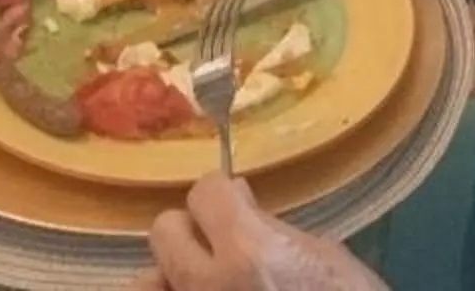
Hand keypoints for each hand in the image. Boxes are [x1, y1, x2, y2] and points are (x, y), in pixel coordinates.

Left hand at [134, 175, 386, 290]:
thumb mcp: (327, 258)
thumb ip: (272, 228)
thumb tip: (239, 199)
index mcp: (250, 252)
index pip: (204, 193)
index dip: (223, 195)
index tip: (237, 203)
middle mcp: (208, 285)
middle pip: (164, 231)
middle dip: (192, 230)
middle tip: (220, 244)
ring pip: (148, 281)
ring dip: (172, 274)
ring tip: (208, 280)